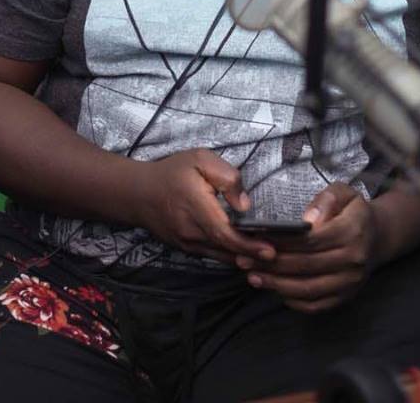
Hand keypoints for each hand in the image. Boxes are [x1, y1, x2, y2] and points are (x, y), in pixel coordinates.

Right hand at [136, 149, 277, 265]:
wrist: (138, 193)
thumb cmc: (172, 172)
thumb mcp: (200, 159)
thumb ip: (226, 177)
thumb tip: (245, 206)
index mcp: (196, 207)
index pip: (225, 233)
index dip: (249, 245)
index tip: (271, 250)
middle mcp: (191, 232)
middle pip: (227, 250)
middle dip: (254, 255)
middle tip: (281, 256)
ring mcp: (187, 244)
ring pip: (221, 256)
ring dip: (245, 259)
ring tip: (269, 258)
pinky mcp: (186, 248)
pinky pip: (213, 255)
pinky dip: (231, 256)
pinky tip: (248, 254)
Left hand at [235, 182, 379, 311]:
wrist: (378, 236)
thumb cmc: (353, 211)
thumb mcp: (344, 192)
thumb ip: (326, 200)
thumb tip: (308, 220)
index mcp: (352, 232)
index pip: (310, 241)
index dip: (281, 242)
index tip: (256, 240)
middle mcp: (353, 261)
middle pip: (305, 266)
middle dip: (271, 265)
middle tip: (244, 261)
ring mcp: (350, 282)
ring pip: (308, 289)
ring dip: (277, 285)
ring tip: (253, 277)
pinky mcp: (346, 297)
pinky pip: (317, 305)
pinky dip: (293, 301)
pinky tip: (275, 290)